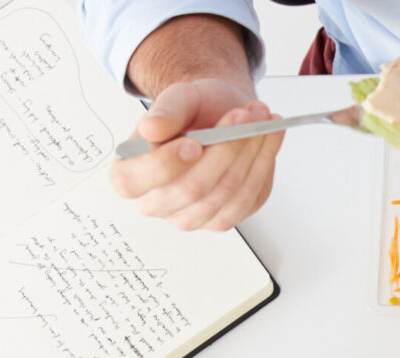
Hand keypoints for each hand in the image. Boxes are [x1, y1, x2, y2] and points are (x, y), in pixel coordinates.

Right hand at [110, 79, 284, 230]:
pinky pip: (248, 199)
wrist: (218, 114)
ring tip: (260, 118)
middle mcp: (157, 204)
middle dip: (225, 149)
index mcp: (130, 175)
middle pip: (191, 190)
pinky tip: (269, 136)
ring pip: (225, 195)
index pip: (135, 182)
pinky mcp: (224, 218)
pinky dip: (263, 163)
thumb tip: (151, 128)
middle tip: (243, 115)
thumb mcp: (178, 97)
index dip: (166, 165)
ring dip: (250, 153)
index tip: (193, 143)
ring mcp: (192, 217)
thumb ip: (165, 110)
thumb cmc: (192, 110)